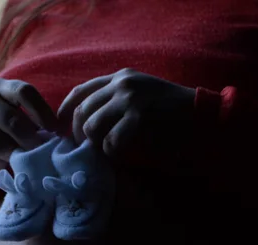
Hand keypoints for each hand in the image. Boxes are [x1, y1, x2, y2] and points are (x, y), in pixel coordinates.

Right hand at [0, 78, 59, 171]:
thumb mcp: (10, 109)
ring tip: (18, 157)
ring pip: (2, 145)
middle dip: (31, 141)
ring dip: (14, 156)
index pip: (24, 92)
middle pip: (14, 122)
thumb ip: (30, 117)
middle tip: (40, 151)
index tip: (55, 129)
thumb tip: (57, 134)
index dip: (43, 111)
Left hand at [57, 68, 195, 155]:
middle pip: (82, 110)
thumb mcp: (139, 96)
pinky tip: (119, 155)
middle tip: (84, 148)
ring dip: (95, 144)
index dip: (64, 110)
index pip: (80, 91)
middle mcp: (121, 83)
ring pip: (92, 126)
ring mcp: (130, 99)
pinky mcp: (139, 117)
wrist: (198, 112)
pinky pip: (111, 140)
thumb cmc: (169, 109)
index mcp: (120, 77)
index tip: (59, 127)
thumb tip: (85, 123)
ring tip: (103, 152)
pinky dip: (111, 152)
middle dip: (78, 134)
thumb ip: (115, 102)